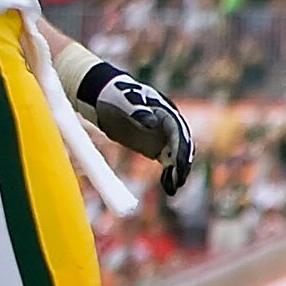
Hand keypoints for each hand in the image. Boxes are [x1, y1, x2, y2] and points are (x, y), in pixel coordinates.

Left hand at [73, 58, 194, 194]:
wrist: (103, 98)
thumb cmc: (115, 96)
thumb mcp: (125, 102)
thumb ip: (139, 112)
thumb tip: (153, 124)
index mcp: (166, 113)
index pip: (178, 132)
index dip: (180, 149)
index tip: (178, 165)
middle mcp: (169, 126)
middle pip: (182, 147)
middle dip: (182, 164)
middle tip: (179, 181)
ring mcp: (163, 137)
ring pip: (177, 157)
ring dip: (178, 173)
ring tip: (172, 189)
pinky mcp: (155, 148)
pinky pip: (167, 164)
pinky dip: (168, 175)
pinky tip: (168, 187)